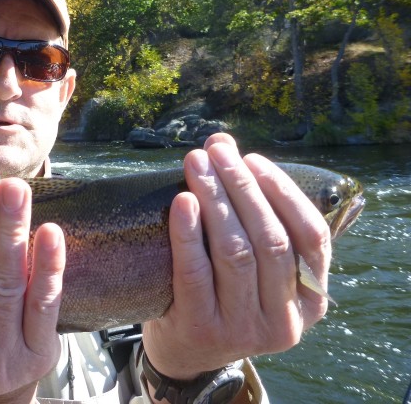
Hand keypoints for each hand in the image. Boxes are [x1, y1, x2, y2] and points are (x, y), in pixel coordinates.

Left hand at [142, 134, 331, 387]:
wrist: (183, 352)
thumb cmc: (221, 293)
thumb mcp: (251, 263)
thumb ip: (250, 210)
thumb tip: (223, 142)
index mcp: (311, 301)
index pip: (311, 237)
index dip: (282, 192)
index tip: (252, 159)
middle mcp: (285, 320)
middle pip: (270, 240)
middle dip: (241, 186)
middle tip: (216, 152)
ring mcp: (243, 329)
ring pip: (236, 252)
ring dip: (216, 199)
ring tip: (196, 164)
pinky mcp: (202, 329)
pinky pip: (195, 272)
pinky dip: (188, 232)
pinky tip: (182, 201)